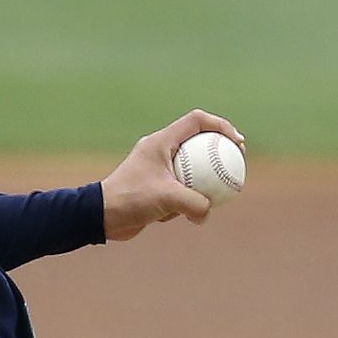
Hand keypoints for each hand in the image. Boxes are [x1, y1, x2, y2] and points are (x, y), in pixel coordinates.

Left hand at [100, 109, 245, 241]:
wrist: (101, 217)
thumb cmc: (129, 200)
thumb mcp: (166, 200)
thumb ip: (194, 204)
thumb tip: (209, 212)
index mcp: (161, 141)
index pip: (197, 120)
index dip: (221, 125)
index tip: (236, 142)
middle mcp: (160, 150)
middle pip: (198, 141)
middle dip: (219, 151)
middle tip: (236, 163)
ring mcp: (158, 169)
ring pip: (192, 167)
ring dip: (205, 179)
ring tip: (220, 193)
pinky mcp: (156, 187)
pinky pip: (182, 188)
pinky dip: (189, 198)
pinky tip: (193, 216)